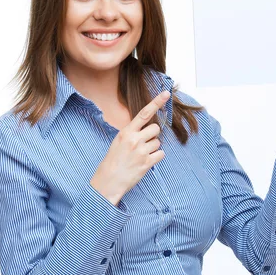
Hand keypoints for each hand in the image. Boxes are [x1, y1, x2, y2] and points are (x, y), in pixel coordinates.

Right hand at [91, 90, 170, 204]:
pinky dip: (156, 157)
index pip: (144, 113)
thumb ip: (132, 133)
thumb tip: (148, 128)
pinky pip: (161, 154)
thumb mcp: (118, 141)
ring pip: (158, 142)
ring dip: (153, 147)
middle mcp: (135, 140)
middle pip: (156, 128)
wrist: (109, 180)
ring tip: (141, 155)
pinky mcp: (147, 163)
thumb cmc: (113, 160)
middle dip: (153, 134)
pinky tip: (145, 162)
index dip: (156, 102)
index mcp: (126, 132)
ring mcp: (142, 151)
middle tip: (143, 143)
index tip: (166, 93)